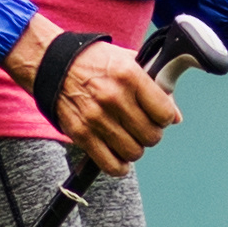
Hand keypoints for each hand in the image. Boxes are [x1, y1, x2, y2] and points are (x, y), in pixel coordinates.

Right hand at [32, 32, 184, 169]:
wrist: (51, 63)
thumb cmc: (94, 61)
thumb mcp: (128, 61)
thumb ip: (154, 86)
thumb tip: (176, 116)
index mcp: (129, 75)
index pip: (164, 113)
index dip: (165, 117)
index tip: (158, 115)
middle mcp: (114, 98)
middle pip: (151, 136)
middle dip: (151, 134)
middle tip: (142, 126)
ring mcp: (97, 118)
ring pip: (134, 152)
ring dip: (135, 148)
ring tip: (128, 137)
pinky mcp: (81, 134)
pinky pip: (111, 164)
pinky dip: (119, 166)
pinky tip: (118, 155)